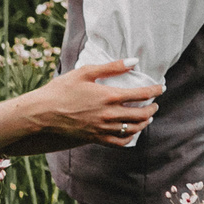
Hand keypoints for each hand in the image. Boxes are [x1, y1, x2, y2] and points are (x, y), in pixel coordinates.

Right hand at [27, 60, 160, 148]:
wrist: (42, 113)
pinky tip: (131, 132)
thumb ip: (112, 67)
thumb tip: (134, 61)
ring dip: (144, 123)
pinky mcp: (95, 138)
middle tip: (155, 103)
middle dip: (152, 108)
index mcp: (109, 96)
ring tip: (147, 117)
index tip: (161, 88)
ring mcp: (102, 128)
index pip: (141, 95)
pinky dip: (129, 137)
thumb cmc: (61, 89)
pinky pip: (119, 142)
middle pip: (141, 114)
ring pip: (132, 129)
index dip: (154, 91)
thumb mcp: (85, 72)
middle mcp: (109, 115)